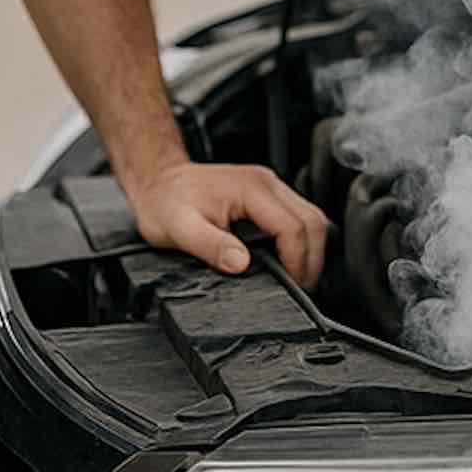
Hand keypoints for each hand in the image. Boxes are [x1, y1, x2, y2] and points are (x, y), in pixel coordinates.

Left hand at [125, 160, 330, 287]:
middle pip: (313, 221)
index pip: (294, 227)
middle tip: (300, 288)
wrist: (158, 182)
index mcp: (252, 189)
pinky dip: (301, 240)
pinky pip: (298, 215)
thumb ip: (211, 246)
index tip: (292, 287)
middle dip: (312, 258)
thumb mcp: (180, 229)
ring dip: (310, 249)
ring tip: (298, 277)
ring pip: (311, 217)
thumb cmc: (166, 202)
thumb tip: (241, 263)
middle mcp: (266, 183)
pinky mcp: (267, 194)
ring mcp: (269, 186)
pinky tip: (289, 259)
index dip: (298, 261)